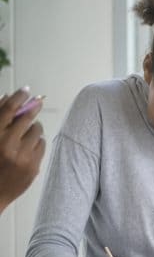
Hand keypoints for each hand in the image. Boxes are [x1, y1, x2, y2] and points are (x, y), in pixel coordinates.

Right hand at [0, 89, 44, 210]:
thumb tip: (8, 97)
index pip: (9, 109)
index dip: (19, 97)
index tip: (26, 90)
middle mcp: (7, 144)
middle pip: (27, 117)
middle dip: (32, 109)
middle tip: (36, 103)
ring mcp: (22, 156)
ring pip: (37, 130)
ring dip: (33, 128)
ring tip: (25, 133)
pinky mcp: (33, 166)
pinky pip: (42, 145)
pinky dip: (36, 143)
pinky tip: (27, 148)